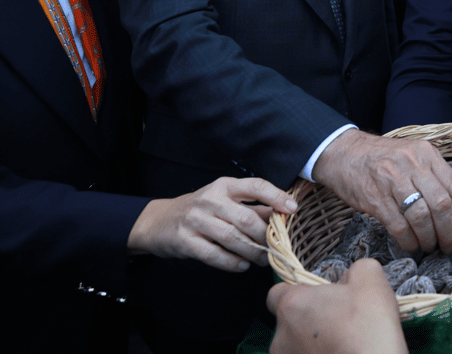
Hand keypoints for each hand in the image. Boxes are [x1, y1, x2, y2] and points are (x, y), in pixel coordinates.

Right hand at [127, 177, 296, 271]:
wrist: (158, 221)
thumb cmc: (200, 211)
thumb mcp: (224, 201)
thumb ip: (252, 207)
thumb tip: (283, 214)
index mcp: (224, 185)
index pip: (255, 186)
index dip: (276, 197)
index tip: (293, 209)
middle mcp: (210, 199)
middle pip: (246, 218)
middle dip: (265, 236)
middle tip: (276, 248)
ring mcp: (196, 220)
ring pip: (232, 238)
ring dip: (252, 252)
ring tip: (262, 260)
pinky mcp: (185, 241)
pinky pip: (215, 255)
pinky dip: (232, 263)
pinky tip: (242, 266)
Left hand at [267, 259, 406, 353]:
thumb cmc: (368, 329)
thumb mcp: (370, 278)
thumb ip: (354, 269)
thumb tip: (351, 276)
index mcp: (293, 304)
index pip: (276, 293)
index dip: (298, 293)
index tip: (317, 297)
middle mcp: (281, 336)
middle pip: (289, 321)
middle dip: (309, 320)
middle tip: (337, 320)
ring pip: (295, 345)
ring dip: (313, 342)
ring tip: (341, 342)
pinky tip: (340, 353)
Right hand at [311, 130, 451, 253]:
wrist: (343, 153)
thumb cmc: (382, 159)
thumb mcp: (412, 156)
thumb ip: (433, 176)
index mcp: (426, 153)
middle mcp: (412, 164)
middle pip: (441, 204)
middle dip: (450, 232)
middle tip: (450, 246)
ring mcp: (392, 180)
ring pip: (422, 217)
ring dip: (430, 239)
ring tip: (430, 246)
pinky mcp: (375, 197)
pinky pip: (399, 226)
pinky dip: (409, 241)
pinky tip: (412, 245)